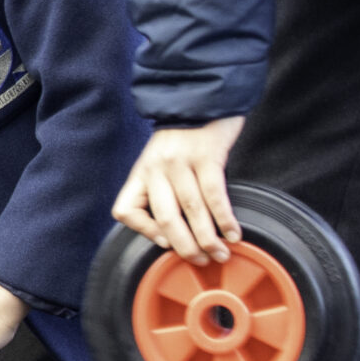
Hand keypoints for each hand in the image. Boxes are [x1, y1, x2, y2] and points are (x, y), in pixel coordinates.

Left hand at [113, 118, 245, 262]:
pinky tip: (234, 233)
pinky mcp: (206, 155)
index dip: (143, 232)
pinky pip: (215, 195)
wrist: (202, 98)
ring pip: (193, 210)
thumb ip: (162, 190)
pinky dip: (225, 219)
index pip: (125, 210)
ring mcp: (181, 161)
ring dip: (208, 239)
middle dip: (185, 247)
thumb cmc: (184, 139)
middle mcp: (157, 168)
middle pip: (166, 218)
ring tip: (221, 254)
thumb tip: (176, 232)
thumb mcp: (161, 162)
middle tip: (201, 261)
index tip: (165, 244)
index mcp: (142, 172)